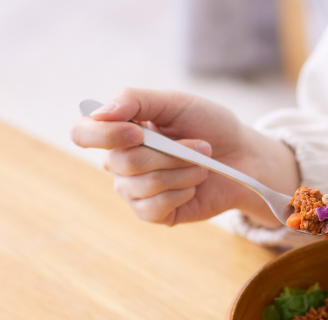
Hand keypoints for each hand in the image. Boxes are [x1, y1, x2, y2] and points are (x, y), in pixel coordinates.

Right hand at [70, 88, 297, 226]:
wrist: (244, 158)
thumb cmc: (209, 127)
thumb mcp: (176, 103)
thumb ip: (135, 100)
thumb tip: (100, 111)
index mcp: (118, 130)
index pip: (83, 133)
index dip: (104, 134)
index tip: (140, 132)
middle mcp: (119, 162)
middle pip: (123, 162)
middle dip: (171, 154)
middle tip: (201, 147)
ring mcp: (133, 190)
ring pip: (143, 185)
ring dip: (183, 172)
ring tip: (202, 166)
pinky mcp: (152, 213)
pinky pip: (153, 207)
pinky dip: (181, 193)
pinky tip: (193, 187)